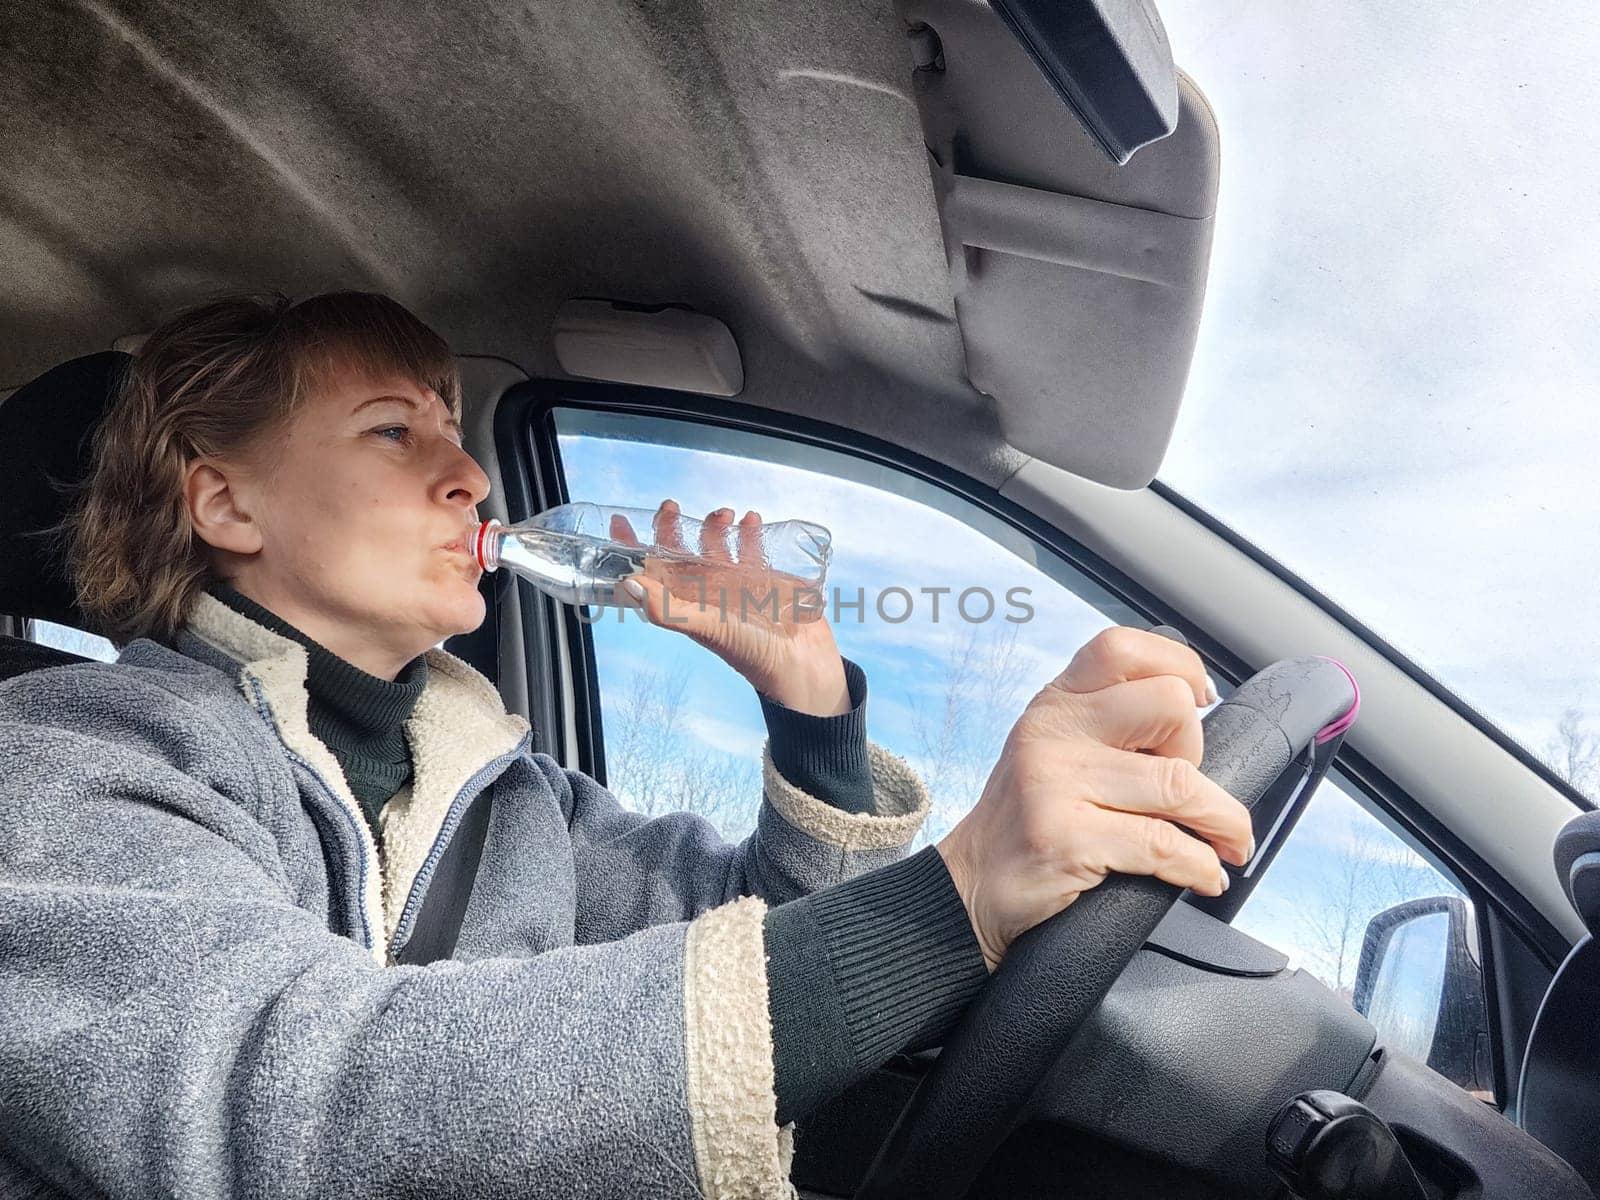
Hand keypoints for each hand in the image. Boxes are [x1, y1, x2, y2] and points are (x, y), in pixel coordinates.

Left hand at [614, 499, 850, 716]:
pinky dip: (750, 531)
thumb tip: (628, 583)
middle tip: (671, 506)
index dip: (631, 548)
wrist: (799, 664)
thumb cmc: (749, 651)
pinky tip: (751, 520)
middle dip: (671, 527)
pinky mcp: (763, 578)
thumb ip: (666, 608)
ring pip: (715, 544)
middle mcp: (705, 590)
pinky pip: (752, 548)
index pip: (649, 571)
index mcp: (684, 602)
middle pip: (679, 551)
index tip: (619, 521)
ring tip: (725, 514)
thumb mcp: (704, 627)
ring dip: (715, 525)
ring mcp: (734, 583)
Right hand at [937, 627, 1253, 972]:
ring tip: (1230, 844)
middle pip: (1169, 708)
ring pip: (1180, 784)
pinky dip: (1201, 867)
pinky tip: (1204, 876)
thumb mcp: (1054, 749)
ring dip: (1224, 822)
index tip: (1201, 702)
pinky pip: (1164, 845)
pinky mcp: (1065, 839)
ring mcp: (1055, 784)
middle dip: (1199, 753)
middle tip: (1188, 794)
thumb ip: (1104, 722)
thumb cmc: (1030, 818)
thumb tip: (1194, 712)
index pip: (1123, 648)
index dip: (1179, 666)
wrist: (972, 885)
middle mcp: (1052, 732)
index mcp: (1056, 702)